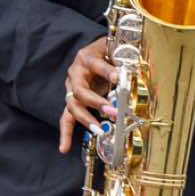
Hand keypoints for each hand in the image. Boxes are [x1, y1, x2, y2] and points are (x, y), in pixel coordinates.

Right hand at [57, 34, 117, 153]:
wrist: (96, 51)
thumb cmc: (107, 50)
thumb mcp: (114, 47)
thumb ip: (122, 56)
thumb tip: (130, 70)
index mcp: (87, 57)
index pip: (97, 66)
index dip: (108, 72)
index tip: (119, 78)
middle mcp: (75, 73)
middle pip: (80, 91)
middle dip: (96, 103)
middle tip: (112, 112)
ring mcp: (72, 88)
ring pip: (73, 106)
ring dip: (86, 120)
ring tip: (99, 130)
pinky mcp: (73, 101)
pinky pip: (66, 118)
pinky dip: (66, 134)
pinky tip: (64, 148)